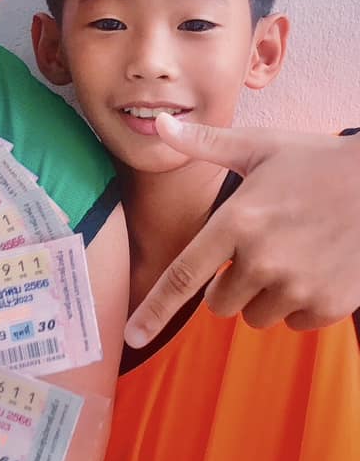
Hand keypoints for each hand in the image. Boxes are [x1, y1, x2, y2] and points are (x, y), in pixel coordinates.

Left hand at [125, 116, 359, 346]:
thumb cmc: (317, 162)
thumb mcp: (258, 146)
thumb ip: (204, 144)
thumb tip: (159, 125)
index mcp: (237, 221)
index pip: (183, 276)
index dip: (154, 310)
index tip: (132, 335)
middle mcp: (262, 259)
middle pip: (219, 303)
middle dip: (227, 284)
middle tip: (256, 250)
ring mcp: (297, 285)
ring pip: (255, 315)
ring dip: (262, 296)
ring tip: (289, 255)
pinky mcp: (328, 305)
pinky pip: (293, 322)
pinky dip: (297, 304)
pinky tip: (314, 268)